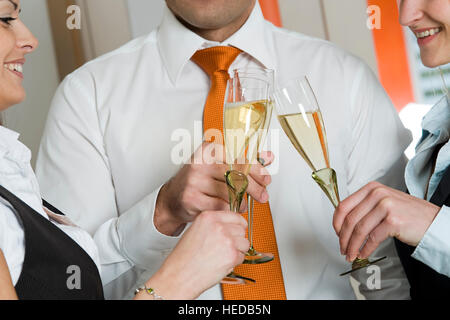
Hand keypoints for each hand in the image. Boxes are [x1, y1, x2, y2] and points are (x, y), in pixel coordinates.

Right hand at [137, 210, 249, 299]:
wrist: (179, 275)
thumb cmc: (185, 257)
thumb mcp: (196, 230)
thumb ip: (214, 224)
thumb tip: (231, 225)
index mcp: (208, 217)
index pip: (235, 215)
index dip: (237, 225)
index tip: (236, 230)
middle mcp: (218, 226)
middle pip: (242, 229)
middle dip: (237, 239)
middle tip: (225, 247)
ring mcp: (227, 240)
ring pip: (245, 243)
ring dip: (237, 251)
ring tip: (221, 256)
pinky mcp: (232, 255)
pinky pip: (242, 257)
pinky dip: (235, 262)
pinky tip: (221, 263)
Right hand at [155, 142, 272, 234]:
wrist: (172, 199)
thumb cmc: (198, 181)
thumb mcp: (218, 166)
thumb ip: (243, 162)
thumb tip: (267, 156)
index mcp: (207, 150)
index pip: (238, 158)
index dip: (256, 170)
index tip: (266, 178)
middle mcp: (199, 163)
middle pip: (235, 176)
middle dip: (254, 187)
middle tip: (263, 195)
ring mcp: (194, 181)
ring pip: (229, 193)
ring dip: (242, 202)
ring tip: (242, 204)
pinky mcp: (192, 199)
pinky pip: (220, 206)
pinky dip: (229, 210)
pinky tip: (230, 209)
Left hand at [333, 181, 439, 261]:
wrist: (433, 221)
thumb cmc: (408, 214)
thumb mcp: (384, 202)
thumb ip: (365, 208)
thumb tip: (343, 224)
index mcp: (371, 188)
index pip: (344, 205)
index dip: (337, 223)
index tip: (337, 234)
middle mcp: (377, 194)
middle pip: (350, 220)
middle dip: (343, 238)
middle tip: (343, 249)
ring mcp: (385, 206)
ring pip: (360, 230)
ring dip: (352, 246)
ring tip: (351, 254)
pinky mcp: (393, 221)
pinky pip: (372, 238)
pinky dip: (365, 249)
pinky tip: (364, 254)